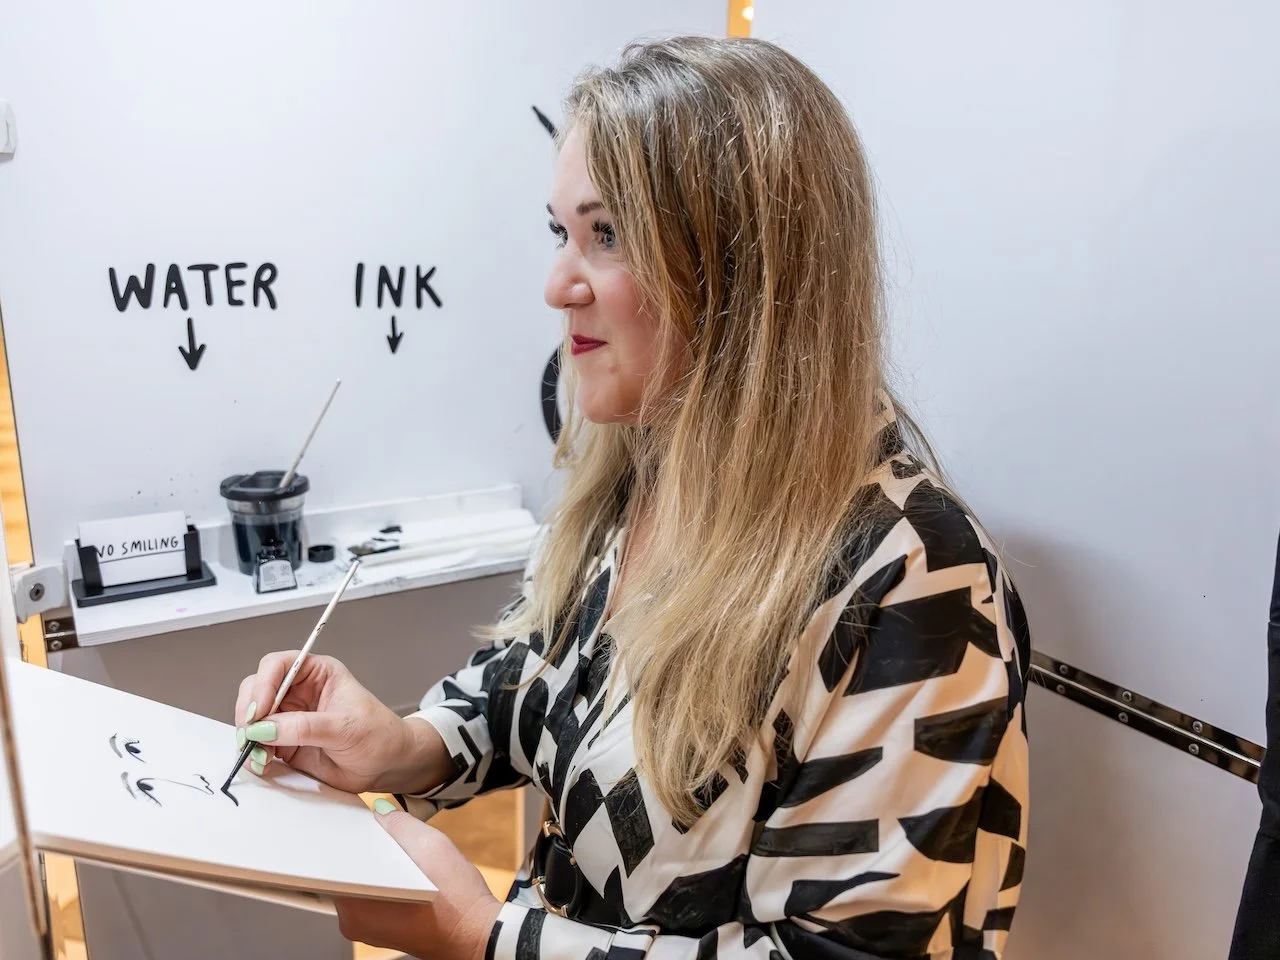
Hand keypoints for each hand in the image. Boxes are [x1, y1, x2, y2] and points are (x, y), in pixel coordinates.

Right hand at [234, 652, 452, 794]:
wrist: (389, 766)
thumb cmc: (379, 736)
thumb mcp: (345, 727)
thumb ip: (304, 727)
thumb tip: (264, 729)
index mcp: (318, 673)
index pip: (278, 665)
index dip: (263, 684)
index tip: (258, 711)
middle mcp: (299, 692)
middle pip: (256, 689)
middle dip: (249, 712)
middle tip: (251, 736)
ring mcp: (289, 718)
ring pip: (252, 718)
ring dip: (248, 736)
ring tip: (261, 755)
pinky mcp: (285, 743)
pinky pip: (257, 743)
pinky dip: (253, 753)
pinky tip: (264, 763)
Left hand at [334, 803, 501, 959]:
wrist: (477, 934)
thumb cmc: (456, 901)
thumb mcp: (430, 846)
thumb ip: (399, 824)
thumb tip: (381, 812)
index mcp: (354, 903)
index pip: (336, 862)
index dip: (347, 839)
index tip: (357, 825)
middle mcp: (354, 922)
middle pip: (349, 873)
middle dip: (366, 853)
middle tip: (388, 839)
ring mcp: (368, 931)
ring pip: (363, 885)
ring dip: (379, 869)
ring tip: (403, 860)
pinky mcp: (384, 933)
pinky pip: (375, 900)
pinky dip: (388, 884)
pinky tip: (408, 876)